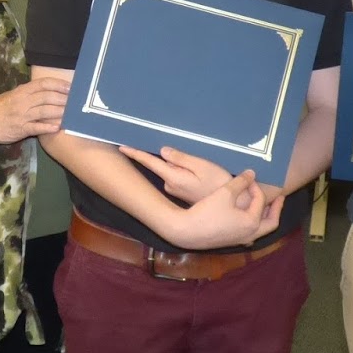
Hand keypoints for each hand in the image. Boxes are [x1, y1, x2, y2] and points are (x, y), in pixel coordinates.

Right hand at [0, 76, 69, 143]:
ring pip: (44, 111)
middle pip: (47, 97)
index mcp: (22, 91)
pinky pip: (36, 127)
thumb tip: (48, 91)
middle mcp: (23, 101)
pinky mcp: (20, 129)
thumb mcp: (13, 95)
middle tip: (76, 102)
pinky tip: (58, 127)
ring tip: (71, 113)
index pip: (43, 84)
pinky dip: (47, 127)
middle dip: (63, 99)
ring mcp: (21, 115)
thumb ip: (29, 93)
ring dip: (59, 112)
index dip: (59, 85)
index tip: (71, 88)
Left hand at [119, 145, 233, 203]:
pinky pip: (177, 177)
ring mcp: (175, 190)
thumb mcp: (202, 166)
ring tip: (200, 169)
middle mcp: (169, 185)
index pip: (150, 162)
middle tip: (186, 158)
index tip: (121, 147)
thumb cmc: (219, 183)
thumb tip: (162, 152)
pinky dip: (183, 172)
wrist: (230, 205)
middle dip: (168, 158)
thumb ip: (181, 159)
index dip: (135, 154)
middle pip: (162, 165)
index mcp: (173, 177)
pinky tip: (198, 175)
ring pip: (171, 170)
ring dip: (180, 166)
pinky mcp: (181, 192)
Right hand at [165, 169, 279, 248]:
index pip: (260, 202)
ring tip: (264, 206)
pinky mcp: (231, 241)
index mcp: (252, 223)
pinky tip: (246, 216)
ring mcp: (240, 240)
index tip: (249, 179)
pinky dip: (253, 223)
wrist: (186, 231)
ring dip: (264, 217)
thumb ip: (241, 182)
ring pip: (260, 229)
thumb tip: (251, 173)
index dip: (256, 188)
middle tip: (279, 199)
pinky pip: (250, 232)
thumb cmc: (207, 211)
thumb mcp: (225, 192)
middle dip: (276, 210)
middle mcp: (250, 234)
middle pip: (271, 223)